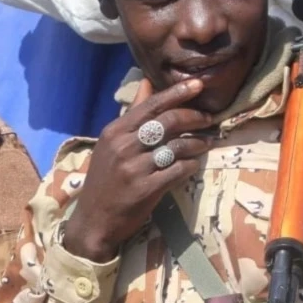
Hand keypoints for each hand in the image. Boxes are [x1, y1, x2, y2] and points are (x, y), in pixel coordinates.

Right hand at [63, 78, 213, 261]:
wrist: (93, 220)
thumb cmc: (104, 180)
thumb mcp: (111, 144)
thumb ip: (132, 114)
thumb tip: (147, 82)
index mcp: (115, 131)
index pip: (151, 105)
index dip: (177, 93)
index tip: (198, 84)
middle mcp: (123, 146)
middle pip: (168, 122)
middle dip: (194, 117)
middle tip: (208, 119)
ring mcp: (134, 168)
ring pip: (177, 146)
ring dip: (197, 143)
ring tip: (206, 143)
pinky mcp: (146, 189)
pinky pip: (178, 170)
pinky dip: (191, 165)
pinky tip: (194, 165)